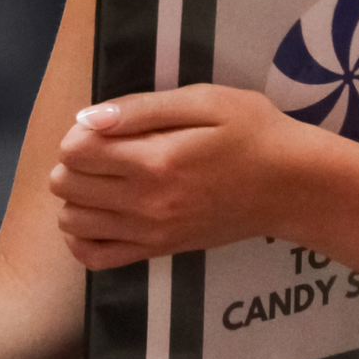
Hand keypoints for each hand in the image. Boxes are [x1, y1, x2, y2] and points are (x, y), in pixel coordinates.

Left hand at [49, 84, 314, 269]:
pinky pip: (95, 257)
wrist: (291, 186)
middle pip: (67, 187)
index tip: (107, 124)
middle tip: (106, 147)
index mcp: (156, 161)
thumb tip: (88, 118)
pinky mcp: (158, 251)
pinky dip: (83, 236)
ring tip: (106, 177)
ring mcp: (150, 234)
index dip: (80, 132)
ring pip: (73, 222)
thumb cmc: (253, 133)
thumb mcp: (206, 101)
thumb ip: (144, 109)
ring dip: (77, 196)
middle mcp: (146, 204)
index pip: (75, 152)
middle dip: (74, 161)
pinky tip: (101, 213)